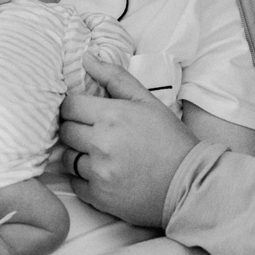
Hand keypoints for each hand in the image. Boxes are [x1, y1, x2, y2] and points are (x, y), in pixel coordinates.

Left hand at [59, 56, 197, 226]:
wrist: (190, 182)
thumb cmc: (170, 138)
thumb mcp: (147, 101)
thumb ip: (114, 77)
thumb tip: (86, 58)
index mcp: (112, 115)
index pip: (69, 106)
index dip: (74, 107)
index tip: (85, 113)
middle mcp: (101, 143)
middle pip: (65, 131)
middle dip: (75, 129)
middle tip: (94, 133)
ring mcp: (99, 172)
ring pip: (67, 158)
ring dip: (78, 154)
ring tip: (100, 154)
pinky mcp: (99, 197)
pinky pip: (75, 183)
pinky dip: (84, 178)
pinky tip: (104, 173)